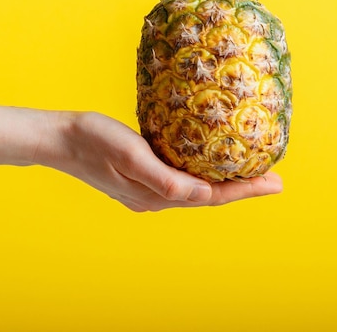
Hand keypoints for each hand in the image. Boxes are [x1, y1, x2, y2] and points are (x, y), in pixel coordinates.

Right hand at [36, 111, 282, 211]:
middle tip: (274, 180)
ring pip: (196, 188)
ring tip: (251, 172)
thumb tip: (202, 195)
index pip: (210, 197)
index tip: (274, 184)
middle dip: (242, 188)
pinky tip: (210, 163)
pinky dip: (203, 173)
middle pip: (208, 195)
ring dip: (225, 182)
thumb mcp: (132, 156)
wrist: (62, 138)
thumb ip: (165, 180)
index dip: (244, 190)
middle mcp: (155, 198)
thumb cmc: (95, 141)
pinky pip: (182, 178)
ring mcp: (147, 189)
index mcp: (156, 196)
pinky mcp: (142, 175)